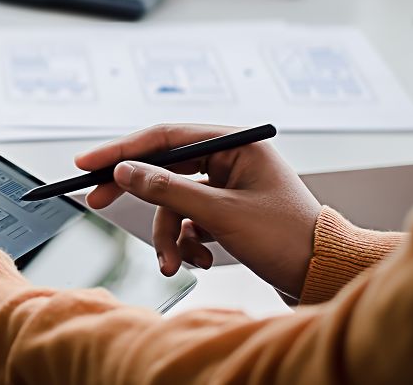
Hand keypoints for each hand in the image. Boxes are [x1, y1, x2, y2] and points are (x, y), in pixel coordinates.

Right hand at [76, 124, 320, 298]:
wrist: (325, 276)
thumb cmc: (287, 238)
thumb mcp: (221, 214)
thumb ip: (168, 190)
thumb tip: (124, 171)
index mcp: (235, 143)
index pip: (165, 137)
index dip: (122, 150)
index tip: (87, 164)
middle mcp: (230, 159)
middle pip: (164, 168)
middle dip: (138, 195)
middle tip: (97, 203)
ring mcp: (228, 186)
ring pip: (174, 203)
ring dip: (169, 235)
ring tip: (175, 263)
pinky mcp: (227, 212)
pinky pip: (189, 221)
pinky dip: (187, 242)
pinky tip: (200, 259)